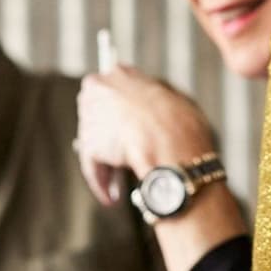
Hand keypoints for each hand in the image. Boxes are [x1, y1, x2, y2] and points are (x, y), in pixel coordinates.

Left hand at [74, 65, 218, 207]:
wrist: (173, 143)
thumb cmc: (182, 124)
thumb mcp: (175, 102)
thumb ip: (156, 106)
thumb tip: (154, 121)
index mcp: (121, 73)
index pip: (113, 93)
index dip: (122, 116)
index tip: (128, 132)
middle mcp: (100, 89)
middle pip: (102, 119)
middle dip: (110, 142)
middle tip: (121, 163)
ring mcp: (92, 116)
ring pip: (97, 144)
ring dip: (107, 166)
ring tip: (117, 188)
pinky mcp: (88, 144)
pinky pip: (93, 166)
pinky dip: (101, 181)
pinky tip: (111, 197)